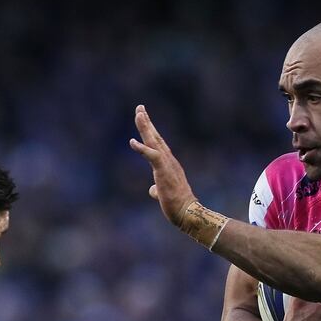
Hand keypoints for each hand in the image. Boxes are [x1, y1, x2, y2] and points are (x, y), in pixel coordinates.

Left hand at [129, 104, 196, 225]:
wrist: (188, 212)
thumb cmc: (177, 205)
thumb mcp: (163, 194)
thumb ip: (157, 189)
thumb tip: (153, 190)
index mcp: (168, 164)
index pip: (157, 144)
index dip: (150, 130)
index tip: (143, 118)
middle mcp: (168, 160)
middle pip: (155, 137)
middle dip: (147, 122)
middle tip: (140, 107)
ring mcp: (167, 164)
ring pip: (154, 142)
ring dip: (146, 127)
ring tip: (139, 114)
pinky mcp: (163, 171)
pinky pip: (152, 156)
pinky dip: (142, 148)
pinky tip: (132, 142)